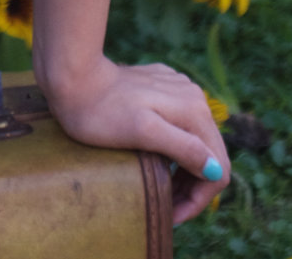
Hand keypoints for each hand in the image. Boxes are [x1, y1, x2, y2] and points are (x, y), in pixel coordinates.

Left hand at [41, 53, 230, 225]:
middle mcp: (195, 98)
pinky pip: (180, 125)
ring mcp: (179, 90)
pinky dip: (174, 148)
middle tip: (168, 208)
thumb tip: (213, 169)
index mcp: (194, 112)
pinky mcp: (163, 87)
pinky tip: (156, 159)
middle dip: (193, 187)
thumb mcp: (142, 133)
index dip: (199, 198)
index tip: (173, 214)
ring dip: (184, 170)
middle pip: (210, 154)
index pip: (218, 168)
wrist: (73, 76)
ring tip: (163, 190)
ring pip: (196, 141)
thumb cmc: (101, 112)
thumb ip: (183, 148)